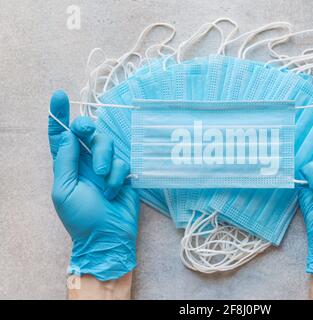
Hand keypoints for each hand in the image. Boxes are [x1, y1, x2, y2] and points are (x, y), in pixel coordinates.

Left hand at [48, 90, 139, 280]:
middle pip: (88, 132)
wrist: (108, 237)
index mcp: (67, 164)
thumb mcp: (64, 191)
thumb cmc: (81, 218)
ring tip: (102, 179)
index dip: (58, 115)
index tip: (58, 95)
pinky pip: (122, 161)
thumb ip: (65, 161)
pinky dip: (117, 174)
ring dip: (104, 158)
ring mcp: (106, 166)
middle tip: (85, 130)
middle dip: (87, 128)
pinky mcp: (123, 173)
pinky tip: (114, 190)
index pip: (61, 135)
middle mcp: (86, 161)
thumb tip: (68, 134)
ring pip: (107, 143)